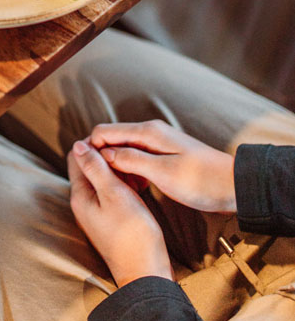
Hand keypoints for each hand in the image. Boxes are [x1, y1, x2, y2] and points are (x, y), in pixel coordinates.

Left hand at [68, 140, 172, 287]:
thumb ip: (96, 169)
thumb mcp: (115, 195)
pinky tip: (140, 185)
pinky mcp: (110, 220)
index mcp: (80, 195)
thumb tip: (78, 145)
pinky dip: (124, 185)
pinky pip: (112, 194)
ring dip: (118, 171)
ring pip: (103, 180)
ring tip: (138, 169)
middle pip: (89, 167)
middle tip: (131, 154)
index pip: (76, 157)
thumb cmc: (133, 235)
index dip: (94, 144)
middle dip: (108, 156)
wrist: (146, 274)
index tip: (117, 142)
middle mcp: (83, 203)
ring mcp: (96, 213)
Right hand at [89, 120, 235, 213]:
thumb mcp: (162, 172)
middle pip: (112, 139)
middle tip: (100, 184)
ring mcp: (157, 143)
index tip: (86, 171)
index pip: (104, 131)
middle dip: (102, 159)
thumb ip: (131, 160)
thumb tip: (102, 152)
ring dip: (116, 167)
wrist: (233, 186)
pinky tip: (134, 188)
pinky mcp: (163, 156)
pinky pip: (136, 159)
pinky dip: (130, 171)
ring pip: (123, 150)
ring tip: (117, 189)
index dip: (91, 149)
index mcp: (147, 132)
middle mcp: (150, 132)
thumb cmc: (201, 180)